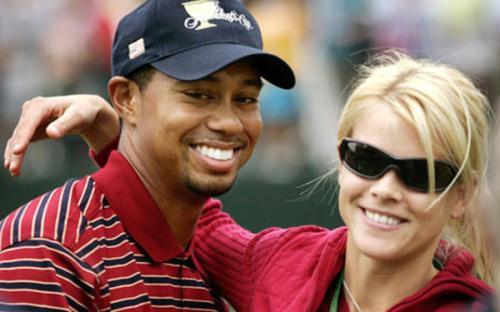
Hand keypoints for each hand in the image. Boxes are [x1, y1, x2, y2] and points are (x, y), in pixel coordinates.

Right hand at [4, 95, 119, 176]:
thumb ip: (64, 125)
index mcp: (41, 105)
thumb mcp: (77, 117)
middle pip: (21, 133)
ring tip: (13, 171)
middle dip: (15, 151)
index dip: (23, 137)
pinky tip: (13, 165)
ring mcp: (29, 119)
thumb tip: (51, 133)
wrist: (84, 109)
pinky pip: (21, 141)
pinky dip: (17, 153)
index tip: (17, 151)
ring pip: (18, 138)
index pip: (29, 123)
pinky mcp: (31, 127)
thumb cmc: (83, 111)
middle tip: (13, 169)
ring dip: (13, 155)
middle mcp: (31, 110)